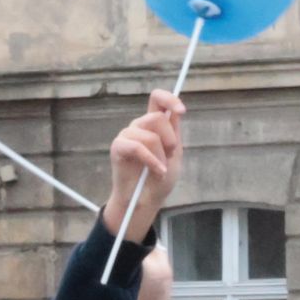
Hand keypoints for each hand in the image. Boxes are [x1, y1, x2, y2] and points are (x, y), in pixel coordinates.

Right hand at [104, 88, 186, 243]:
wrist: (146, 200)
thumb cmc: (160, 179)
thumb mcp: (174, 155)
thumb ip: (174, 132)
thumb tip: (175, 111)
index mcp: (154, 125)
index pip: (157, 99)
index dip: (169, 99)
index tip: (181, 111)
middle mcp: (139, 126)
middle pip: (157, 118)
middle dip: (170, 140)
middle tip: (169, 157)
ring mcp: (127, 135)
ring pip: (150, 135)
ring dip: (160, 156)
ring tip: (160, 170)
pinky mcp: (118, 147)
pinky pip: (137, 147)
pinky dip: (151, 160)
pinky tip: (157, 171)